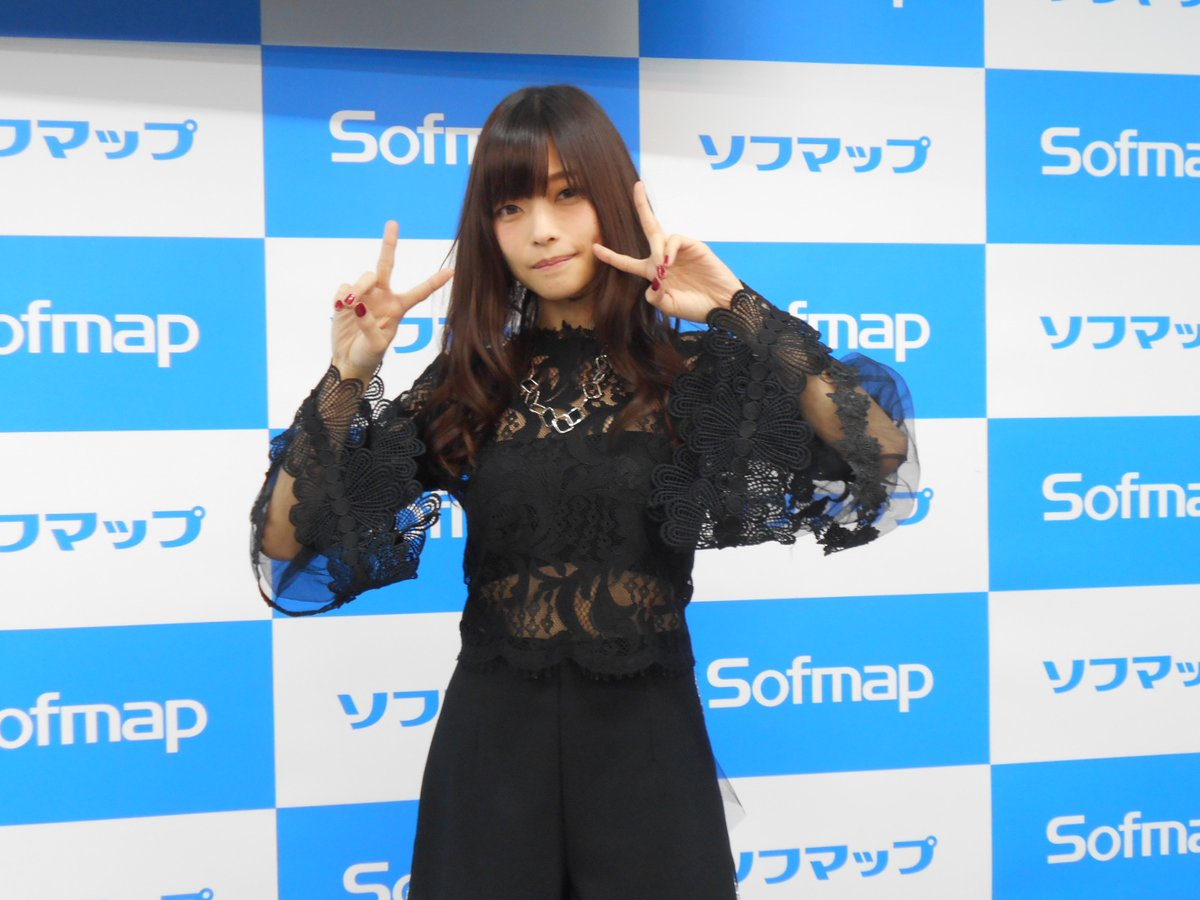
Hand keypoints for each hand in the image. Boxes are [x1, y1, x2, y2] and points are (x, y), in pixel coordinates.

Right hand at [331, 220, 453, 377]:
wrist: (348, 361)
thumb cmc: (368, 355)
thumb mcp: (376, 345)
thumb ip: (369, 324)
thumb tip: (359, 305)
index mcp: (398, 308)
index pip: (420, 292)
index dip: (435, 281)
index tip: (452, 271)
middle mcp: (383, 297)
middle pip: (387, 265)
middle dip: (390, 244)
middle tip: (393, 224)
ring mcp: (364, 296)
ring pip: (364, 277)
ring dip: (359, 287)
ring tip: (351, 305)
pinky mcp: (346, 299)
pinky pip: (344, 287)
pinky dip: (342, 296)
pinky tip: (341, 308)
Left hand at [592, 182, 741, 323]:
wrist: (722, 306)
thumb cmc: (696, 307)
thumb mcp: (669, 306)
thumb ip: (655, 298)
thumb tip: (652, 282)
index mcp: (654, 273)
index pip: (628, 262)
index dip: (611, 256)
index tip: (594, 248)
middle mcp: (665, 258)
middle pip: (649, 228)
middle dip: (642, 206)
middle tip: (637, 186)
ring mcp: (680, 250)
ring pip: (659, 237)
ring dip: (656, 251)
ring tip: (663, 269)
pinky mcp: (694, 246)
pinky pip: (676, 239)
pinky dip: (669, 249)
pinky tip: (670, 262)